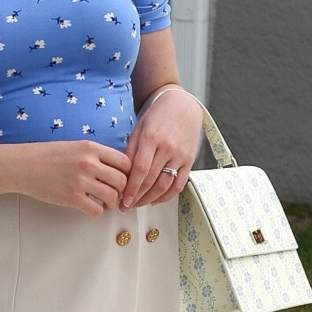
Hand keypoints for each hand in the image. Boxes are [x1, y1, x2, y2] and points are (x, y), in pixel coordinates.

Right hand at [17, 140, 131, 214]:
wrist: (23, 166)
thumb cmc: (47, 156)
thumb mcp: (75, 146)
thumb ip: (95, 155)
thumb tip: (115, 168)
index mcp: (91, 148)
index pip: (124, 162)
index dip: (127, 173)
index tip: (123, 179)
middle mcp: (89, 163)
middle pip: (122, 181)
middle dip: (122, 190)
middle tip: (116, 194)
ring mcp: (80, 181)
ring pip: (112, 197)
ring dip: (112, 203)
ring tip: (105, 203)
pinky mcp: (71, 197)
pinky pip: (96, 210)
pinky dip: (98, 211)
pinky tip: (92, 207)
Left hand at [120, 88, 202, 207]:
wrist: (183, 105)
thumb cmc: (157, 116)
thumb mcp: (139, 129)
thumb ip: (130, 151)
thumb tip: (121, 175)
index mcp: (151, 138)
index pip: (140, 170)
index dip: (131, 189)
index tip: (122, 201)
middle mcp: (167, 148)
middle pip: (151, 181)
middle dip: (137, 198)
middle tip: (126, 207)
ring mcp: (180, 155)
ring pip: (165, 185)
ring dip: (149, 199)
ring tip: (138, 205)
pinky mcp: (190, 160)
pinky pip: (179, 184)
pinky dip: (167, 196)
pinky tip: (155, 200)